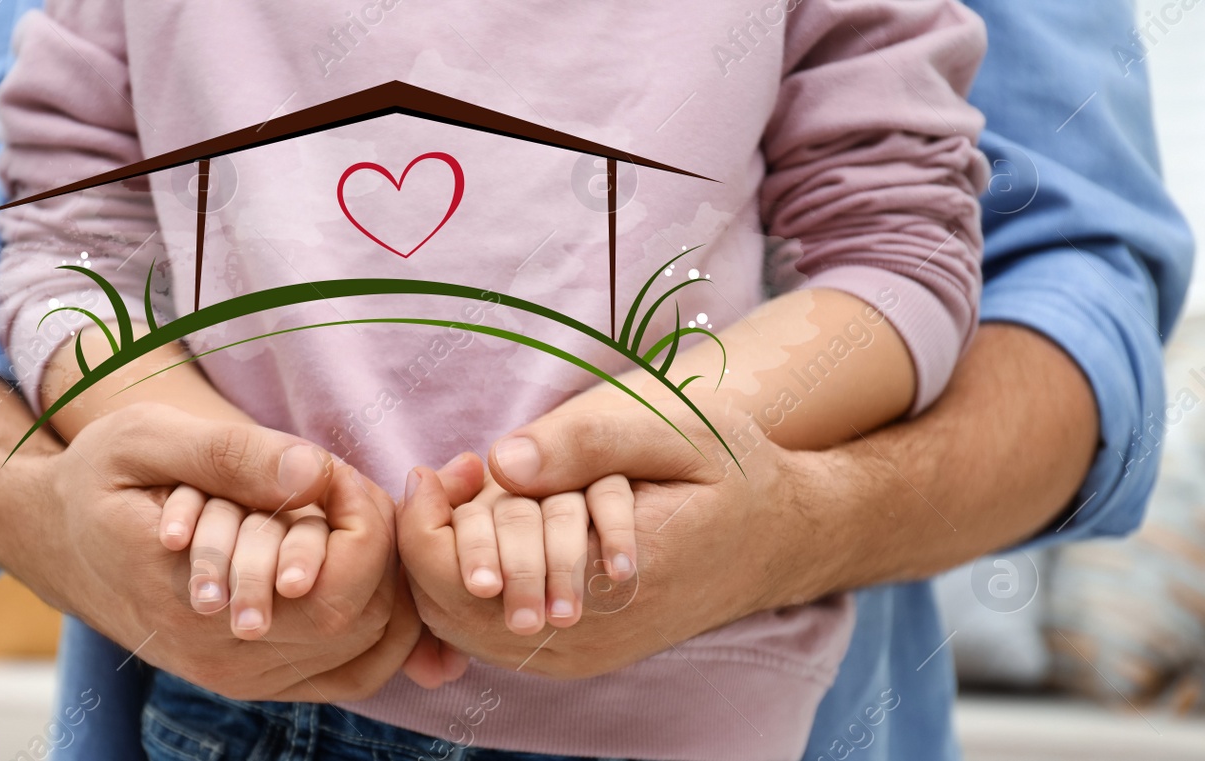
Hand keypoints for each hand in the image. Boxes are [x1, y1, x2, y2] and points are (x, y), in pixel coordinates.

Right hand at [10, 402, 420, 700]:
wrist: (53, 540)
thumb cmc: (99, 480)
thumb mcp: (145, 439)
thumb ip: (231, 455)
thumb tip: (313, 472)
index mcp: (193, 595)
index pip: (335, 586)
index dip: (364, 523)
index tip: (333, 472)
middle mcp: (220, 654)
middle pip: (362, 621)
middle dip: (376, 547)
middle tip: (344, 491)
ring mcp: (238, 677)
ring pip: (366, 650)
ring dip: (380, 582)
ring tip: (346, 521)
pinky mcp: (251, 681)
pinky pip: (351, 674)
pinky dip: (379, 624)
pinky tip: (360, 566)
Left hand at [398, 403, 829, 680]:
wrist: (784, 538)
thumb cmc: (732, 472)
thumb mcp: (677, 430)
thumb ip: (588, 440)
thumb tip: (500, 463)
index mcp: (605, 574)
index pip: (466, 578)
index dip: (429, 524)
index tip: (440, 468)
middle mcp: (589, 630)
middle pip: (451, 609)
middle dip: (430, 542)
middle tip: (441, 478)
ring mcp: (583, 650)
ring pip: (464, 628)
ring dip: (449, 565)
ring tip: (464, 497)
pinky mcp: (582, 652)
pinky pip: (492, 637)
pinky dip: (472, 587)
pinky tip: (491, 530)